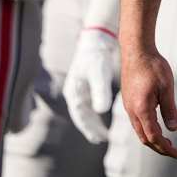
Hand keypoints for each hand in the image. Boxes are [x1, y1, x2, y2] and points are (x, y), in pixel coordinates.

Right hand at [63, 28, 119, 142]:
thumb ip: (100, 92)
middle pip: (81, 114)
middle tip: (100, 138)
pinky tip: (102, 112)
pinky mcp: (86, 81)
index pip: (80, 116)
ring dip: (92, 120)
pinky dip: (95, 110)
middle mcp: (74, 91)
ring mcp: (79, 86)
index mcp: (74, 92)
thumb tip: (101, 111)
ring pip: (85, 108)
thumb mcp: (98, 74)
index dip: (89, 128)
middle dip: (90, 127)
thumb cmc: (96, 56)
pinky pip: (89, 101)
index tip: (98, 138)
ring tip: (101, 130)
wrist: (96, 38)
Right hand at [121, 47, 176, 158]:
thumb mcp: (166, 86)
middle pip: (144, 138)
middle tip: (172, 150)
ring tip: (166, 140)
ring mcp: (128, 106)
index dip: (165, 148)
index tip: (176, 153)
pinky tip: (156, 124)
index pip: (153, 137)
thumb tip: (173, 128)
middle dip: (158, 147)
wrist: (137, 50)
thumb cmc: (152, 65)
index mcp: (142, 109)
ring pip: (139, 130)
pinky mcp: (128, 100)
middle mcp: (132, 110)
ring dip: (152, 138)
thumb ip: (169, 109)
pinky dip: (147, 128)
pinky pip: (136, 121)